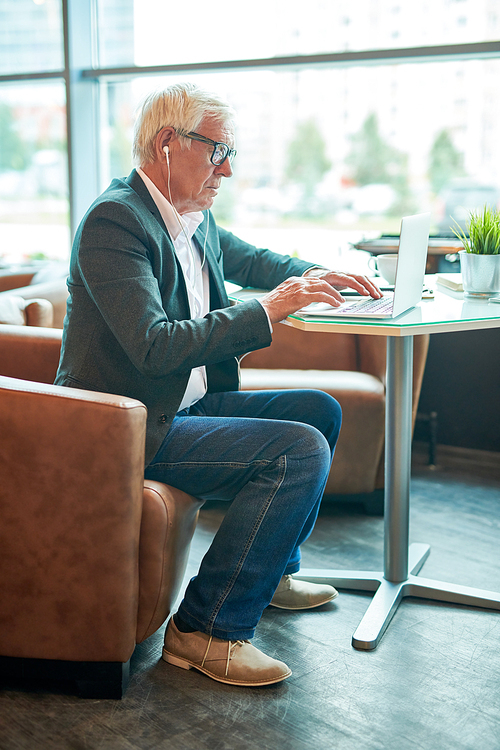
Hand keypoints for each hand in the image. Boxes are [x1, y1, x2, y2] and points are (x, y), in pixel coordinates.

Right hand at [260, 270, 381, 323]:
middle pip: (321, 282)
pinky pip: (321, 296)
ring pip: (324, 287)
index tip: (330, 291)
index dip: (324, 286)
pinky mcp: (301, 296)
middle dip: (333, 289)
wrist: (262, 310)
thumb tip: (297, 304)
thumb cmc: (269, 309)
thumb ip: (292, 298)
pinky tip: (335, 304)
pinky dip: (331, 299)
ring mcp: (299, 288)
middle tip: (340, 296)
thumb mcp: (282, 299)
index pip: (313, 280)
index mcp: (293, 281)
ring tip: (340, 301)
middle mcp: (297, 282)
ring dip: (335, 294)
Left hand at [302, 267, 382, 297]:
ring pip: (363, 278)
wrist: (317, 274)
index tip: (365, 293)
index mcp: (335, 275)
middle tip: (376, 295)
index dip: (358, 286)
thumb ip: (326, 293)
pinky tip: (375, 292)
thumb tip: (336, 301)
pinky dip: (370, 286)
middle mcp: (344, 273)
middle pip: (360, 278)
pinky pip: (363, 280)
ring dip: (372, 286)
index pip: (350, 280)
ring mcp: (348, 274)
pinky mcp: (352, 277)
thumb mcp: (319, 287)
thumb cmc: (318, 282)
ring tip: (379, 295)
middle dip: (370, 287)